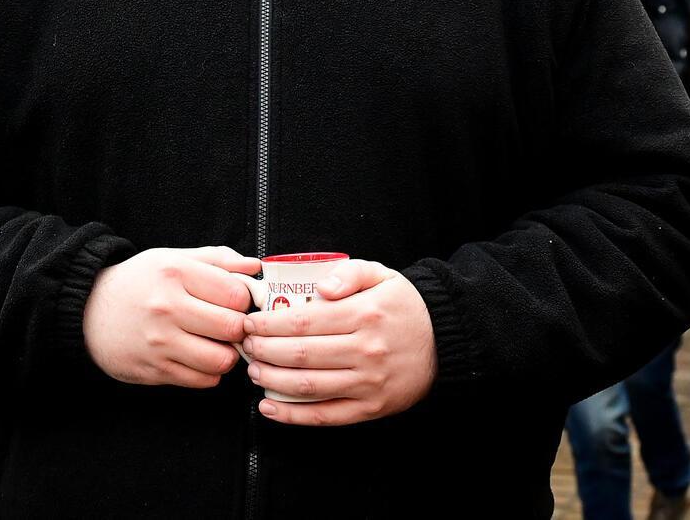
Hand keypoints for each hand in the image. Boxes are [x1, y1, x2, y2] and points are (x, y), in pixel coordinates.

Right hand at [83, 246, 257, 388]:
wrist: (87, 311)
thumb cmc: (137, 283)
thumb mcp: (171, 258)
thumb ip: (216, 260)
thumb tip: (254, 267)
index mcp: (175, 273)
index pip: (236, 294)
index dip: (244, 300)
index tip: (236, 302)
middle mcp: (166, 308)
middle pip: (233, 328)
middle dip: (239, 329)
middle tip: (230, 325)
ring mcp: (159, 343)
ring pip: (221, 360)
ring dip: (226, 355)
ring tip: (215, 343)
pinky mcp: (154, 370)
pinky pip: (202, 380)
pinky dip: (208, 372)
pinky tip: (197, 356)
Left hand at [240, 260, 435, 425]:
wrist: (444, 340)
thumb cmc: (403, 305)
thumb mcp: (380, 275)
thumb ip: (348, 273)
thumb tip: (319, 288)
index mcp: (363, 314)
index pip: (303, 321)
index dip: (269, 324)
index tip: (249, 322)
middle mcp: (365, 350)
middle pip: (300, 354)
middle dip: (263, 351)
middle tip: (245, 346)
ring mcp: (368, 383)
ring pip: (308, 387)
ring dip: (272, 381)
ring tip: (253, 371)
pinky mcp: (371, 408)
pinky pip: (326, 416)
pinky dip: (294, 416)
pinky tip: (269, 408)